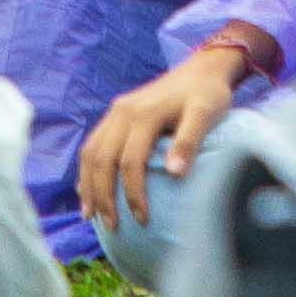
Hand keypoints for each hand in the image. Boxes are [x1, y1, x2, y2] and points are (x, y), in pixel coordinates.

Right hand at [79, 39, 257, 229]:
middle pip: (102, 160)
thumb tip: (175, 173)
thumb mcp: (206, 113)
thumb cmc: (208, 95)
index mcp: (143, 113)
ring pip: (90, 152)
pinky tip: (87, 190)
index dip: (133, 193)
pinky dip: (87, 169)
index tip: (142, 219)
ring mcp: (116, 112)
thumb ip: (190, 140)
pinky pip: (92, 144)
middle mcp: (122, 112)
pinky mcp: (115, 115)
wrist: (201, 69)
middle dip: (103, 196)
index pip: (130, 162)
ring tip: (91, 214)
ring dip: (88, 185)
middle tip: (112, 227)